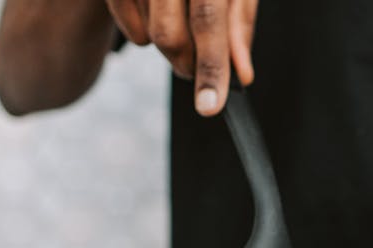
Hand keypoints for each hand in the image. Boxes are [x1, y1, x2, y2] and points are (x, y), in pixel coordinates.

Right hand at [105, 0, 256, 115]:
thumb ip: (240, 23)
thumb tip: (241, 73)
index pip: (207, 20)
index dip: (211, 67)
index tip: (210, 106)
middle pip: (170, 36)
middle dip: (189, 65)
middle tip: (200, 69)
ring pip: (149, 36)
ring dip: (171, 48)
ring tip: (183, 22)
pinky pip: (131, 31)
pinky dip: (146, 34)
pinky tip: (158, 15)